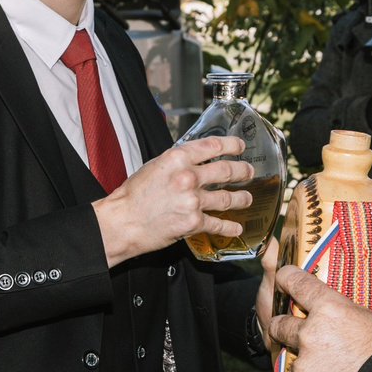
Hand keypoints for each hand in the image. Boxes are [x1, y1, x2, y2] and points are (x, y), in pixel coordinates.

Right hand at [92, 135, 252, 266]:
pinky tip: (236, 227)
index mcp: (177, 158)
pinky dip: (229, 227)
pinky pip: (218, 224)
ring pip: (227, 198)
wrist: (122, 222)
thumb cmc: (133, 196)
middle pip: (227, 171)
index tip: (240, 146)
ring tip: (247, 199)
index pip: (213, 146)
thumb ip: (177, 162)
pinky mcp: (193, 222)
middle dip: (243, 171)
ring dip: (241, 198)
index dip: (232, 145)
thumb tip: (195, 160)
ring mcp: (192, 200)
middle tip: (249, 172)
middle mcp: (188, 177)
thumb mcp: (154, 167)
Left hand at [257, 240, 371, 371]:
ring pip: (288, 360)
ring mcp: (302, 367)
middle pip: (279, 324)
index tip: (284, 277)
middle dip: (282, 326)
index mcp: (331, 311)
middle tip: (293, 332)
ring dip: (300, 362)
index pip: (297, 284)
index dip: (288, 278)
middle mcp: (310, 335)